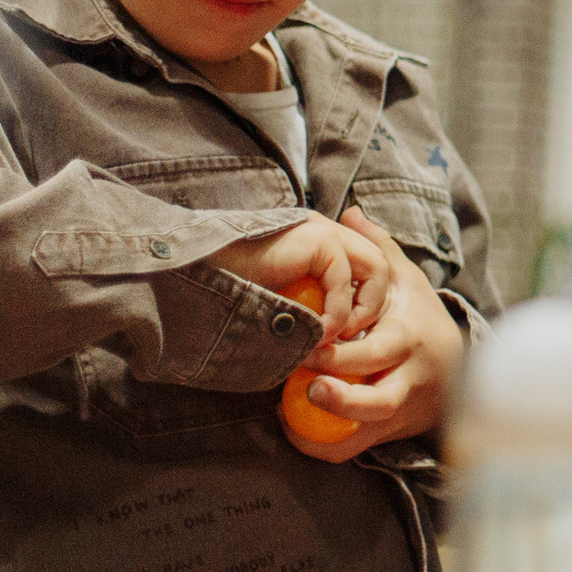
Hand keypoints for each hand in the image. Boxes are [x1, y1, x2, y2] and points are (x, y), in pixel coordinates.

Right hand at [210, 211, 389, 344]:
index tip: (353, 334)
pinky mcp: (318, 239)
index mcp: (318, 245)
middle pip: (379, 266)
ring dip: (362, 311)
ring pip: (376, 269)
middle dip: (373, 306)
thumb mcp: (280, 305)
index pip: (367, 267)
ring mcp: (323, 231)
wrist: (192, 275)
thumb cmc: (227, 296)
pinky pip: (346, 278)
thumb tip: (331, 338)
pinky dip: (341, 311)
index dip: (369, 300)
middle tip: (348, 340)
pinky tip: (321, 334)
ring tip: (335, 339)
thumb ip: (309, 308)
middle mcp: (326, 233)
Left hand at [281, 209, 466, 463]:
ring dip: (324, 427)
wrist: (459, 371)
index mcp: (408, 338)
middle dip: (333, 394)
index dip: (338, 354)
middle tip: (300, 378)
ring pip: (363, 431)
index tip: (308, 344)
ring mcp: (398, 409)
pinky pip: (349, 449)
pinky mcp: (386, 431)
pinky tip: (293, 426)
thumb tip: (350, 212)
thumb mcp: (407, 280)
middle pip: (373, 400)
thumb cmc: (421, 319)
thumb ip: (378, 249)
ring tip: (290, 411)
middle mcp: (407, 378)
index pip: (375, 350)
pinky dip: (319, 445)